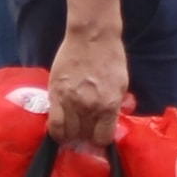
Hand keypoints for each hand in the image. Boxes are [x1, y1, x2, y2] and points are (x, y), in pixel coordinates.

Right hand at [48, 22, 126, 146]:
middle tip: (85, 128)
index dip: (100, 139)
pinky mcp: (55, 94)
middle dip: (86, 135)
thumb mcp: (122, 84)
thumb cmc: (110, 57)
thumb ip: (116, 106)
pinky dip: (57, 130)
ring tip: (73, 127)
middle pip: (84, 136)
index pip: (103, 138)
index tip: (98, 135)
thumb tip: (110, 122)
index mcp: (109, 106)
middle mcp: (89, 107)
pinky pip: (53, 124)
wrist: (92, 37)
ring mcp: (70, 102)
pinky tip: (60, 128)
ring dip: (71, 133)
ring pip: (68, 133)